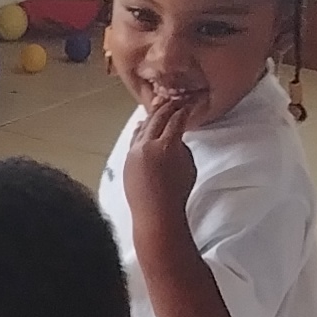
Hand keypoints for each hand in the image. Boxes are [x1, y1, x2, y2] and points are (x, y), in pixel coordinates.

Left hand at [121, 91, 202, 227]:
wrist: (155, 214)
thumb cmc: (177, 193)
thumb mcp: (188, 166)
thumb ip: (181, 147)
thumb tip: (174, 138)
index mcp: (166, 146)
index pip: (177, 120)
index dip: (185, 110)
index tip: (189, 105)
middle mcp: (147, 145)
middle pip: (158, 117)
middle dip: (168, 107)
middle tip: (176, 102)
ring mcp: (134, 152)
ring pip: (143, 126)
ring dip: (153, 116)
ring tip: (160, 109)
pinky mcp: (127, 160)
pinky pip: (134, 139)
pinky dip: (141, 129)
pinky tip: (145, 125)